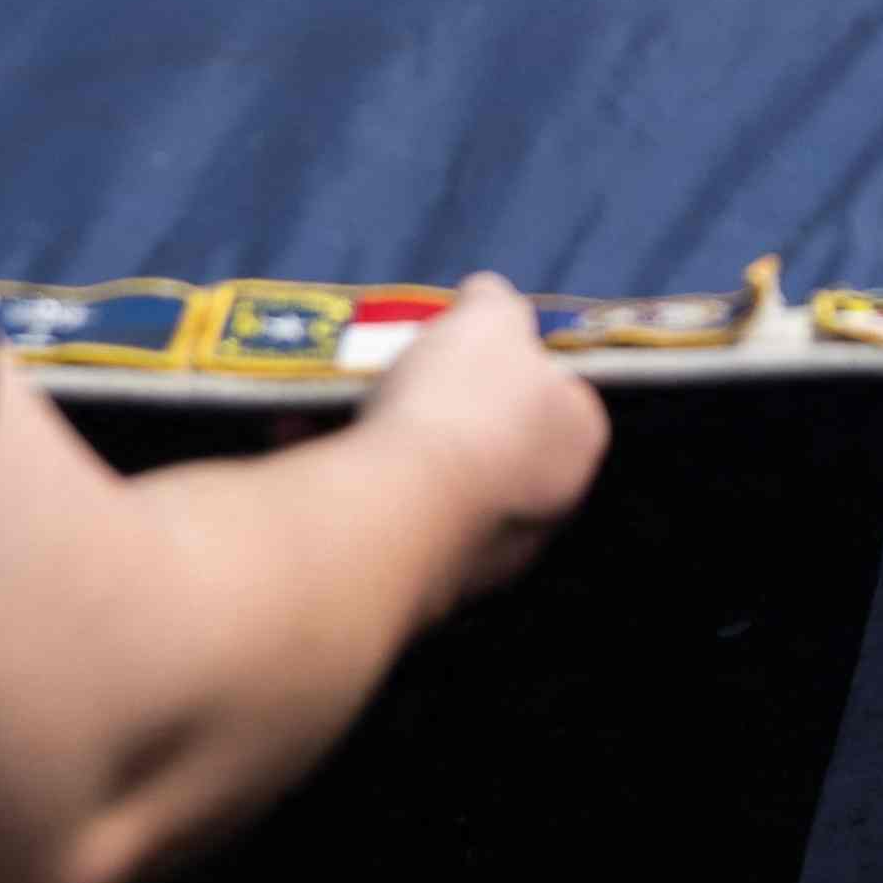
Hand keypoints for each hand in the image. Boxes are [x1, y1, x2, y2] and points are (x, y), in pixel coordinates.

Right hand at [345, 277, 605, 605]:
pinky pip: (384, 515)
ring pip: (430, 482)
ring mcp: (483, 556)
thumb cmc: (458, 404)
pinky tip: (304, 443)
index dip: (510, 360)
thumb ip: (495, 302)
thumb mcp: (488, 318)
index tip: (462, 345)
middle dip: (439, 407)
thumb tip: (488, 298)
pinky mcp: (421, 584)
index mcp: (578, 442)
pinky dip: (350, 479)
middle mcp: (546, 511)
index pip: (558, 391)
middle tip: (396, 373)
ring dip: (383, 442)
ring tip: (335, 403)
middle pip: (490, 440)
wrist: (392, 513)